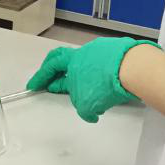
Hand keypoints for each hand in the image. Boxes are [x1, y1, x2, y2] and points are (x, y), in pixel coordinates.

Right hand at [27, 38, 151, 122]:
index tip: (33, 86)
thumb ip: (84, 109)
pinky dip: (100, 76)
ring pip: (84, 63)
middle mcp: (83, 54)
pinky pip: (102, 65)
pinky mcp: (116, 53)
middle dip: (55, 71)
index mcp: (71, 62)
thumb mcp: (87, 104)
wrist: (131, 68)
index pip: (50, 68)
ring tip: (87, 90)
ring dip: (81, 76)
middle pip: (62, 58)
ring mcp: (100, 51)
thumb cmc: (103, 85)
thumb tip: (91, 113)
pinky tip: (107, 86)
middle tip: (51, 80)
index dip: (40, 78)